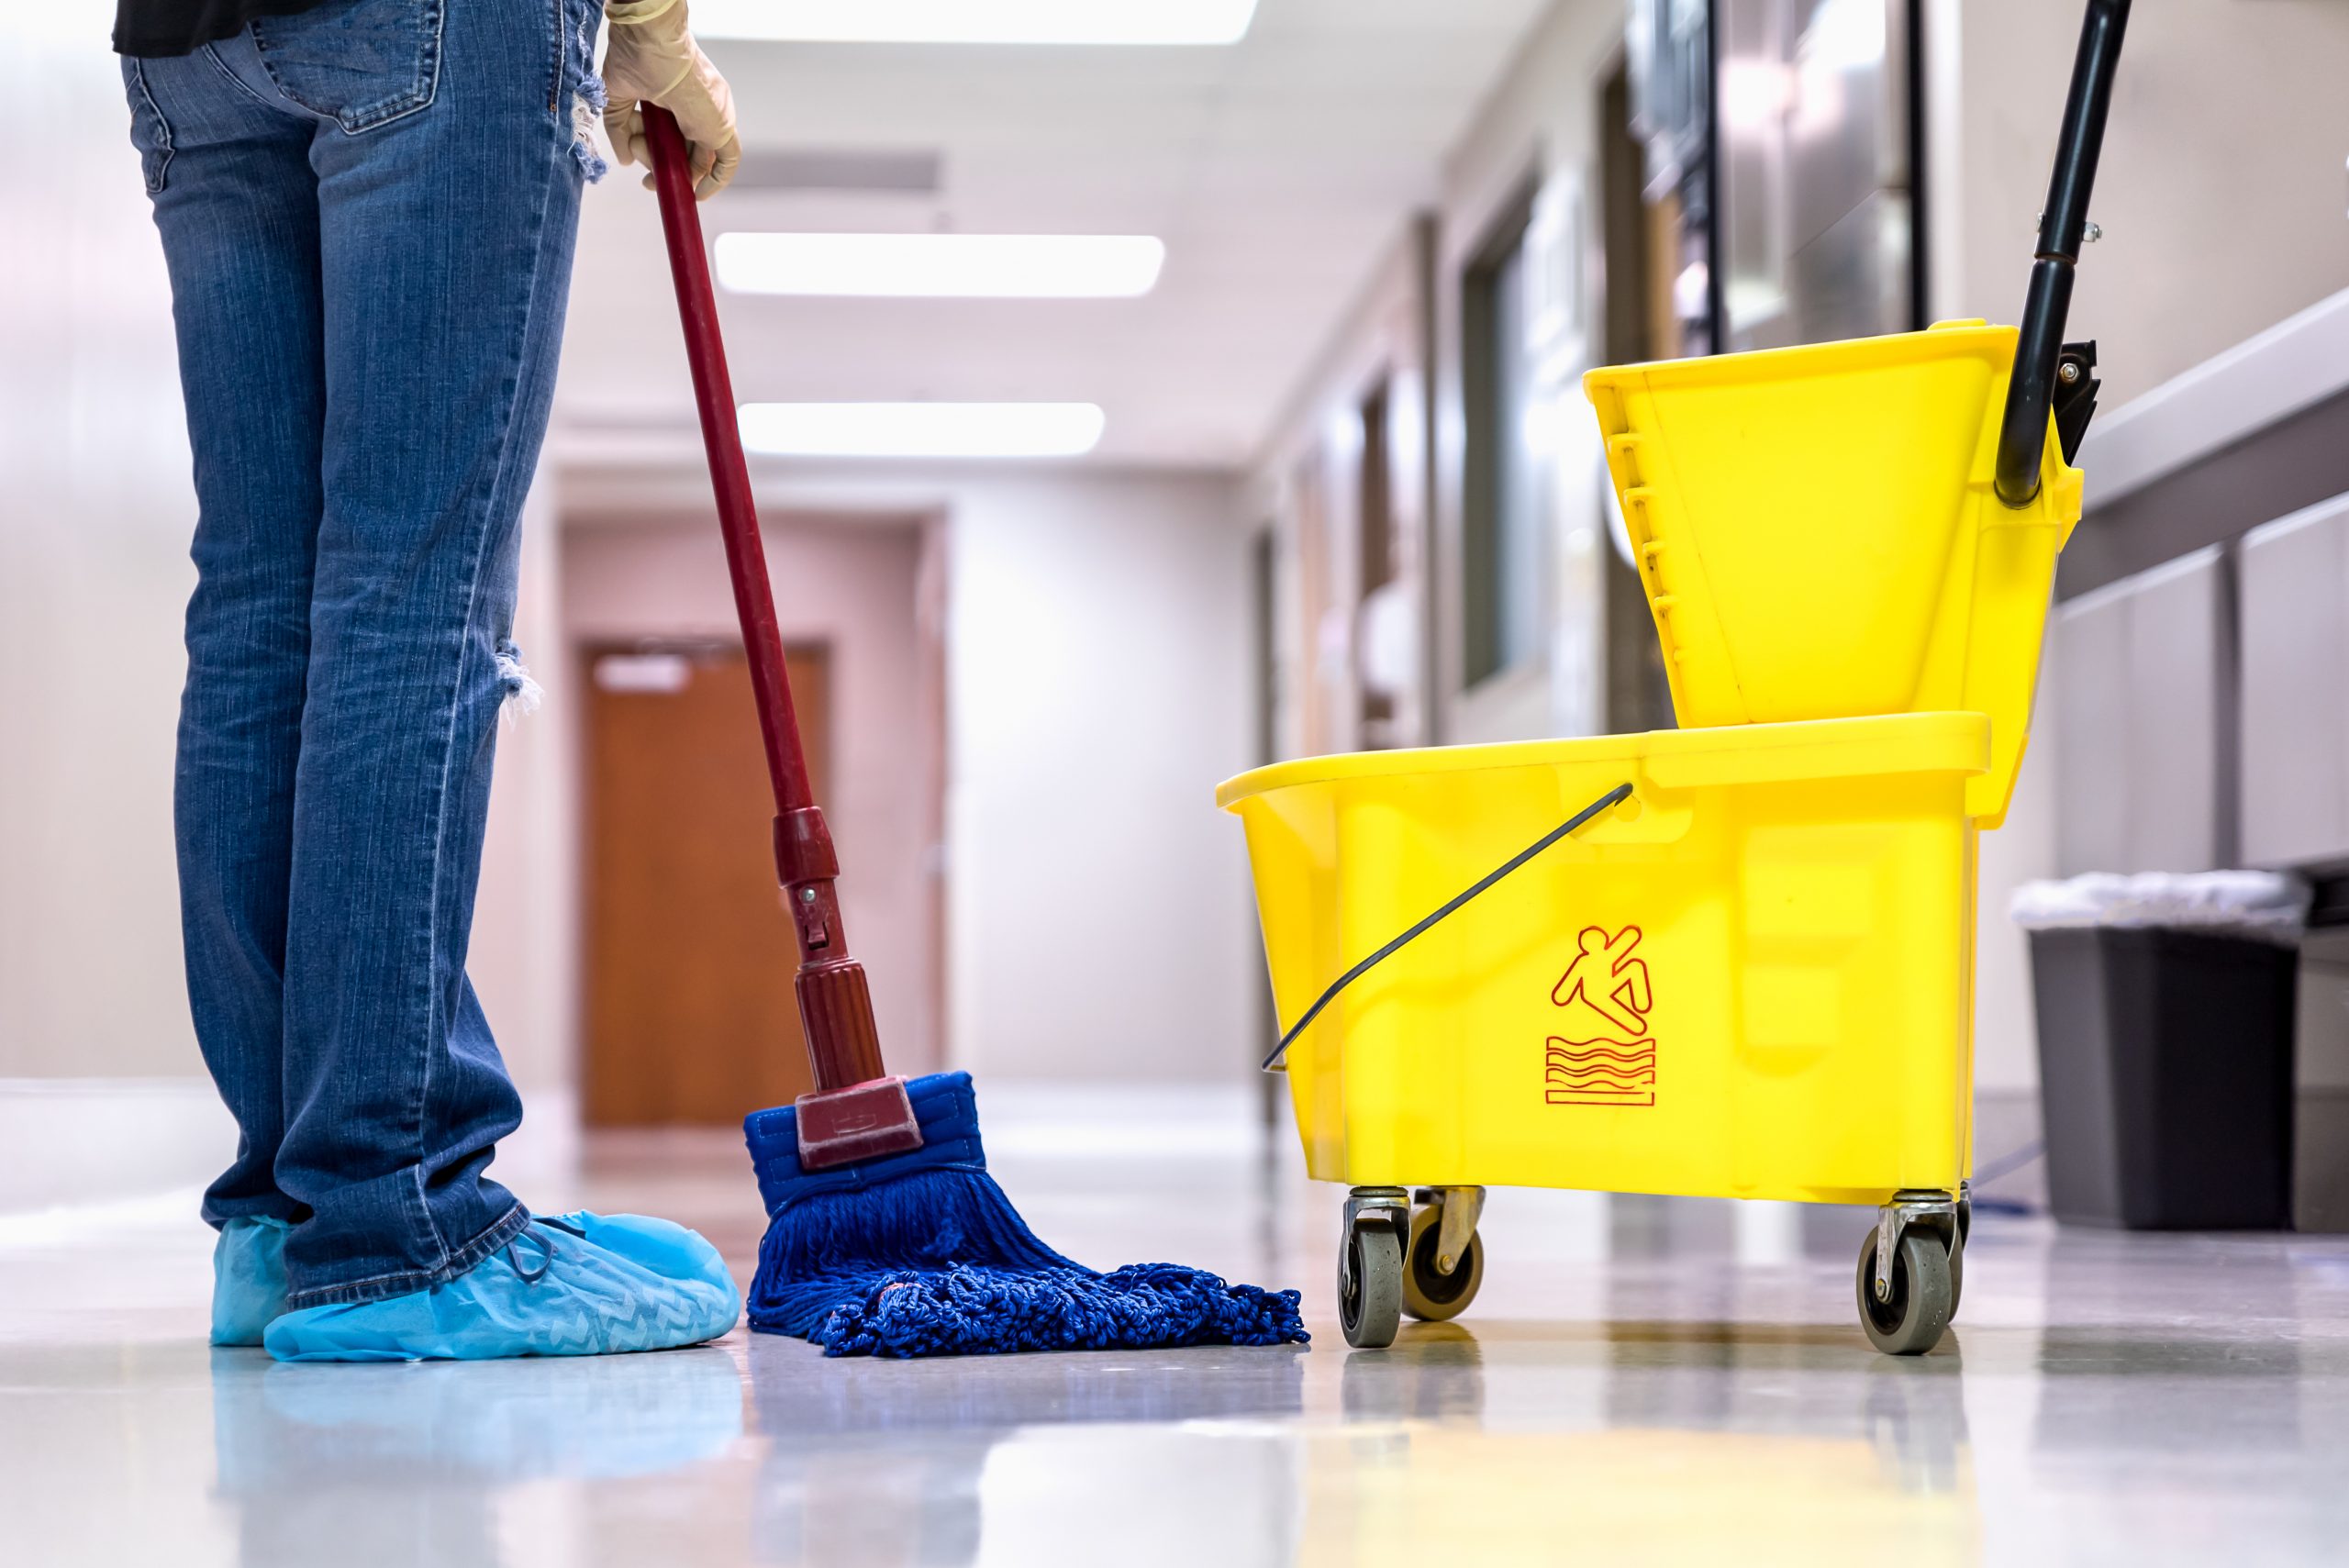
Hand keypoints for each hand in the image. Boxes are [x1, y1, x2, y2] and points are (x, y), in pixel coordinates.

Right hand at [601, 0, 740, 199]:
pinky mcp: (721, 126)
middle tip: (647, 178)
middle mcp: (699, 111)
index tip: (647, 178)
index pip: (676, 141)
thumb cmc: (635, 54)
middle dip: (663, 170)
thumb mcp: (618, 98)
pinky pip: (727, 162)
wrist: (650, 38)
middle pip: (687, 154)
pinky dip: (714, 181)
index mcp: (679, 102)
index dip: (662, 162)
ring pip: (698, 160)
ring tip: (650, 164)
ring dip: (671, 171)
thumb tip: (624, 159)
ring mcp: (712, 118)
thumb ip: (619, 130)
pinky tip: (696, 194)